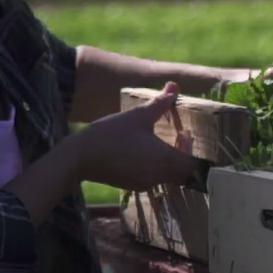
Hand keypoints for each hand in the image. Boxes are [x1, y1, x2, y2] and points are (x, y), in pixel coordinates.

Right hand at [73, 82, 197, 190]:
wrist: (79, 158)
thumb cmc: (111, 134)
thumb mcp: (138, 115)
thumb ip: (160, 103)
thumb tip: (174, 87)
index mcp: (165, 160)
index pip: (193, 164)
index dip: (192, 150)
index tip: (185, 134)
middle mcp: (159, 176)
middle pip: (183, 172)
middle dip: (183, 155)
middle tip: (177, 136)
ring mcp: (145, 184)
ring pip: (168, 176)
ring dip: (169, 160)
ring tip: (160, 141)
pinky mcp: (132, 185)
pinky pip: (153, 178)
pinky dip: (155, 167)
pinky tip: (143, 151)